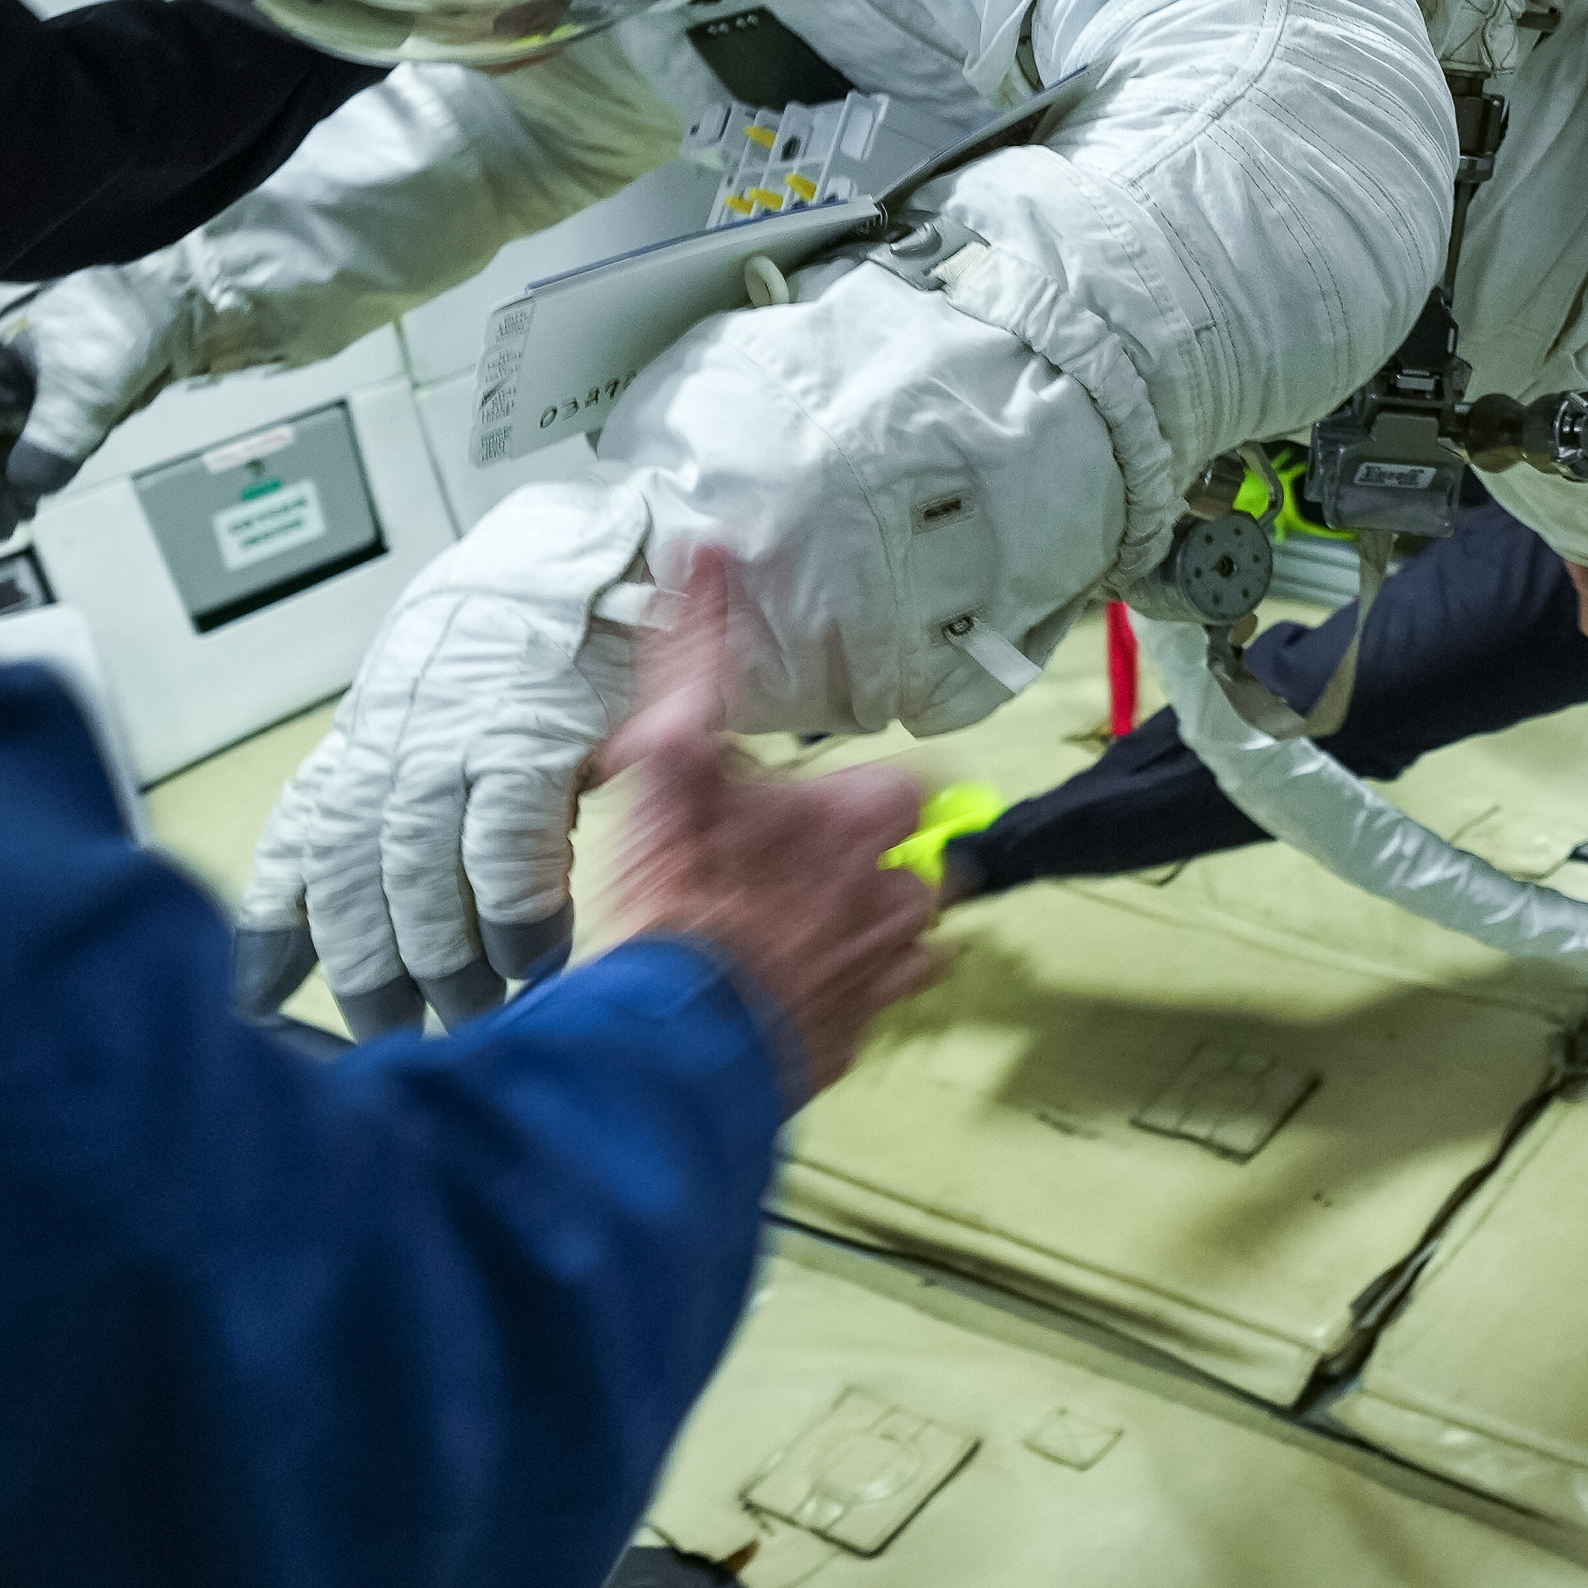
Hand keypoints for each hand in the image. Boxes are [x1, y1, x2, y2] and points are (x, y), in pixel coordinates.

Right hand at [0, 258, 195, 539]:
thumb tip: (27, 488)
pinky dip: (25, 467)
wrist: (175, 298)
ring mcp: (26, 381)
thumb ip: (51, 442)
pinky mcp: (58, 389)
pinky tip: (39, 491)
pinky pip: (26, 436)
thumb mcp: (83, 389)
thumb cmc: (117, 330)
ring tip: (19, 520)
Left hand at [234, 477, 650, 1029]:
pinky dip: (514, 915)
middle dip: (367, 973)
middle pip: (352, 883)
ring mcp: (453, 740)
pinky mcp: (527, 735)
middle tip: (394, 1041)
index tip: (255, 1004)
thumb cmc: (517, 646)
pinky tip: (533, 958)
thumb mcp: (433, 715)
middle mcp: (390, 746)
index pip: (294, 849)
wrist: (588, 553)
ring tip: (474, 1016)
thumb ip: (401, 800)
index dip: (271, 934)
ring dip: (444, 961)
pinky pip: (505, 849)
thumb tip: (377, 905)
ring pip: (418, 878)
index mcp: (362, 745)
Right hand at [590, 549, 943, 1093]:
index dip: (862, 795)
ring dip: (875, 925)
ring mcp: (887, 965)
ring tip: (806, 929)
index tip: (828, 806)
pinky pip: (890, 997)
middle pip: (914, 859)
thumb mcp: (672, 761)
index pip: (904, 785)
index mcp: (866, 814)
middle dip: (875, 861)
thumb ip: (694, 655)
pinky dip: (863, 989)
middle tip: (804, 869)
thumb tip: (705, 552)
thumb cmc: (679, 896)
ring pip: (912, 930)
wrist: (674, 1036)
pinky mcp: (864, 1027)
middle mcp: (895, 887)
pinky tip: (812, 985)